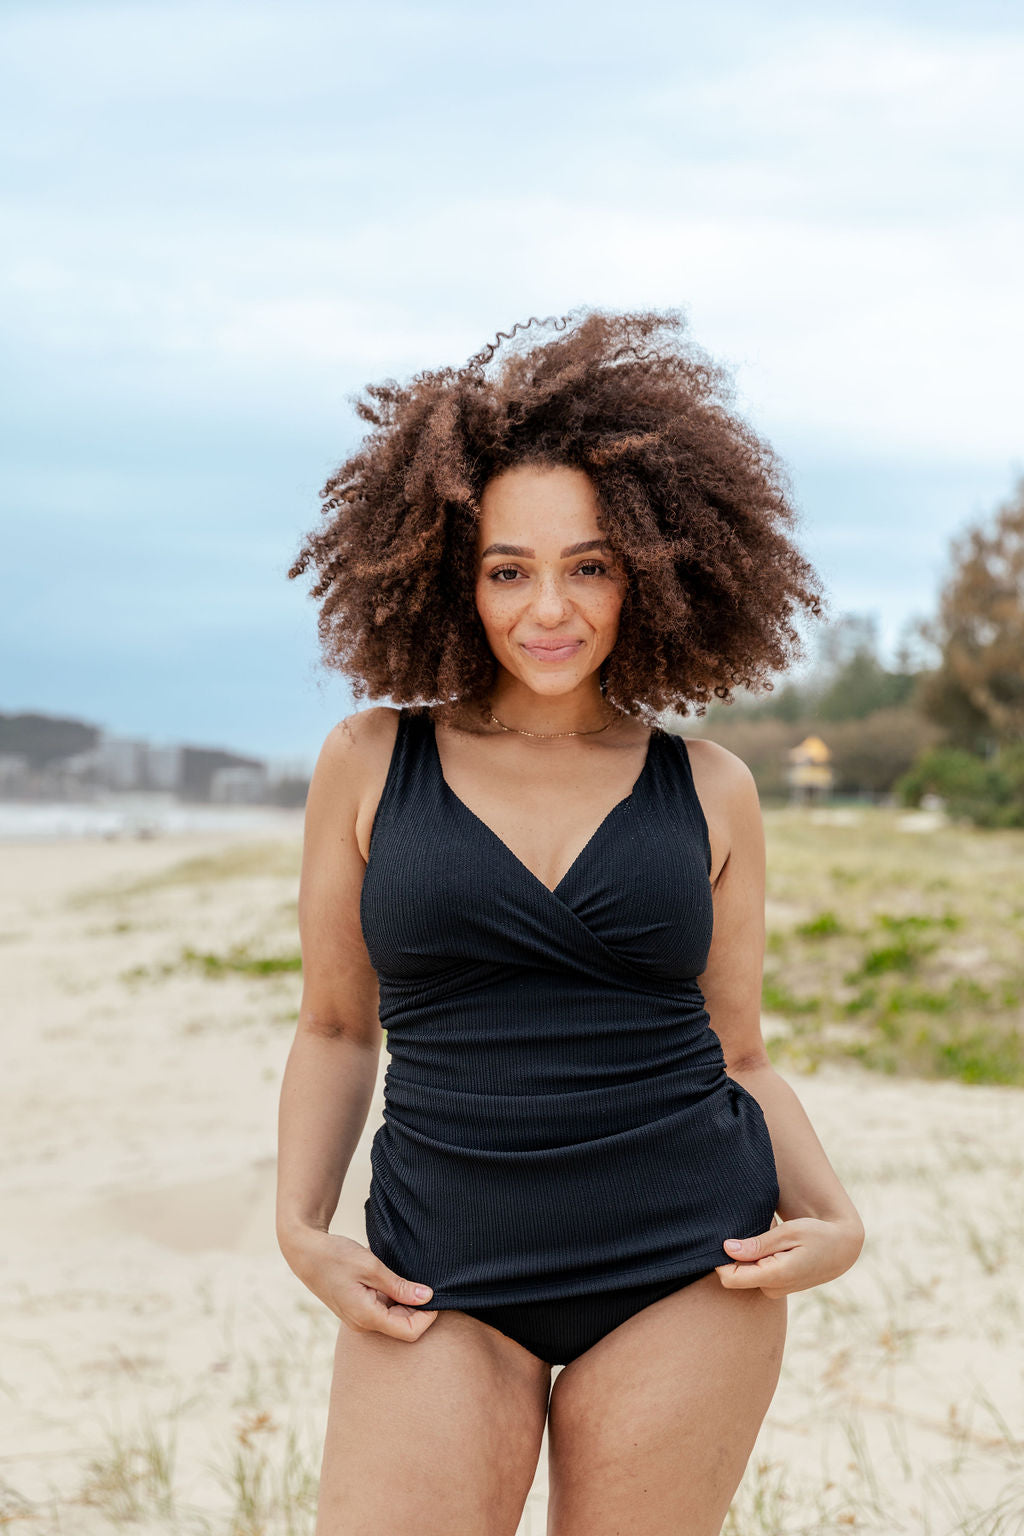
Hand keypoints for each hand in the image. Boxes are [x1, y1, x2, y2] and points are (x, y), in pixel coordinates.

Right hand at [281, 1227, 439, 1340]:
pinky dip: (393, 1296)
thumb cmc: (335, 1257)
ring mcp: (358, 1317)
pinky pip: (382, 1308)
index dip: (428, 1316)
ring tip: (404, 1275)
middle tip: (422, 1279)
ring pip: (393, 1316)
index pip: (409, 1331)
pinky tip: (390, 1276)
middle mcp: (363, 1323)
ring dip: (405, 1300)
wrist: (305, 1252)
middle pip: (403, 1325)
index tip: (433, 1294)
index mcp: (367, 1317)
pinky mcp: (356, 1308)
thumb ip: (399, 1285)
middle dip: (418, 1307)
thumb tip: (426, 1297)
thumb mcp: (371, 1267)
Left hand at [714, 1216, 864, 1297]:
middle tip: (754, 1232)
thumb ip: (757, 1243)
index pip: (730, 1278)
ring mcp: (776, 1290)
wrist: (842, 1248)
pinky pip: (756, 1274)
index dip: (720, 1260)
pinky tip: (771, 1247)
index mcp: (775, 1276)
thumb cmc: (816, 1234)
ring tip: (768, 1238)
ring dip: (749, 1256)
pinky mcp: (778, 1287)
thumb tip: (727, 1248)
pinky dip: (757, 1260)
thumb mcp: (788, 1232)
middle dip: (737, 1255)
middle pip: (736, 1275)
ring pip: (745, 1275)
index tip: (725, 1238)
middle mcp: (773, 1289)